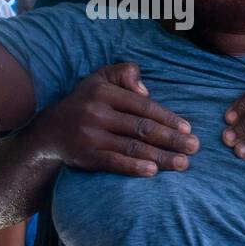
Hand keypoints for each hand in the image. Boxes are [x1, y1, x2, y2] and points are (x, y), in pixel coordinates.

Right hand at [38, 62, 198, 175]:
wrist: (50, 130)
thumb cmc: (84, 102)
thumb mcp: (100, 78)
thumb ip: (125, 73)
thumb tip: (146, 89)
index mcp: (105, 92)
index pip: (143, 106)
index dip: (167, 118)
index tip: (188, 128)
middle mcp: (97, 113)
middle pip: (142, 128)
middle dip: (172, 139)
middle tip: (194, 147)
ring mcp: (91, 136)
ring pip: (133, 147)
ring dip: (161, 157)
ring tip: (183, 163)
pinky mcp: (86, 156)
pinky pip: (114, 162)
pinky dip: (134, 167)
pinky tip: (153, 172)